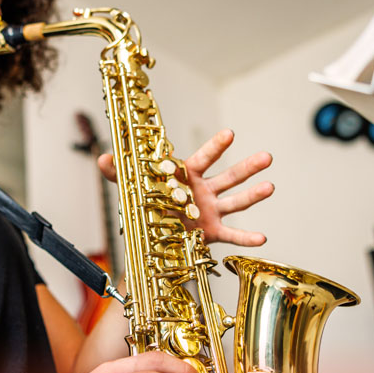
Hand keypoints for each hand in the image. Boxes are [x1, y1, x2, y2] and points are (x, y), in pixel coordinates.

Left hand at [97, 129, 273, 245]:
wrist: (151, 234)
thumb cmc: (148, 204)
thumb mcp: (132, 188)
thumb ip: (118, 172)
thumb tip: (103, 157)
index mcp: (187, 176)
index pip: (204, 157)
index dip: (217, 146)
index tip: (230, 134)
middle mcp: (203, 191)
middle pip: (230, 176)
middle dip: (248, 167)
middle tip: (267, 157)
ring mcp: (210, 211)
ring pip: (236, 201)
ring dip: (254, 194)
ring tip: (270, 187)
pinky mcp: (212, 233)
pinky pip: (232, 235)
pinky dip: (246, 237)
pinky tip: (263, 238)